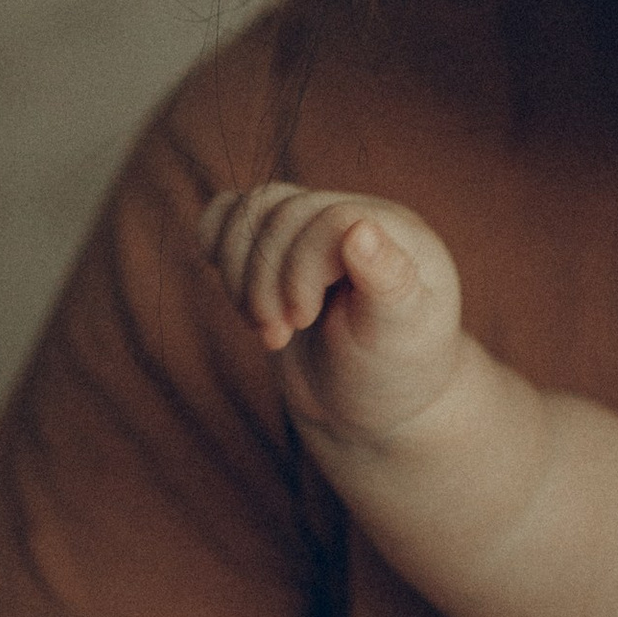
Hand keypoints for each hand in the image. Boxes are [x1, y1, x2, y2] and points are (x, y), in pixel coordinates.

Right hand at [198, 183, 466, 448]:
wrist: (367, 405)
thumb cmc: (392, 374)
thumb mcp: (398, 335)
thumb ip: (388, 278)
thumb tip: (360, 225)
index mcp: (397, 233)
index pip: (330, 218)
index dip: (300, 267)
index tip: (301, 320)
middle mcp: (356, 219)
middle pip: (285, 214)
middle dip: (265, 280)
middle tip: (276, 338)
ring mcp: (315, 231)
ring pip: (255, 211)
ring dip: (240, 272)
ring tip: (263, 326)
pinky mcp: (280, 248)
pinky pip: (234, 215)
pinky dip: (219, 243)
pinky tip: (233, 288)